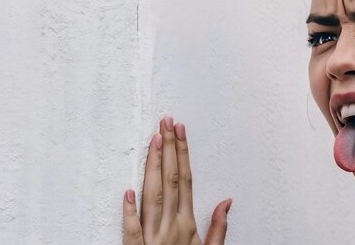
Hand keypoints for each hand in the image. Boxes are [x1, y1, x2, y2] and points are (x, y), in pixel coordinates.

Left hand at [123, 117, 231, 244]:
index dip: (182, 153)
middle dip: (168, 148)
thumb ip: (218, 228)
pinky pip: (130, 229)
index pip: (185, 180)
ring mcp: (151, 238)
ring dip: (151, 166)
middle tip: (166, 122)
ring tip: (153, 139)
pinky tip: (127, 190)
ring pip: (150, 195)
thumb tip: (226, 201)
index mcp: (188, 225)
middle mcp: (170, 227)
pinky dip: (128, 210)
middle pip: (168, 180)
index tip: (180, 131)